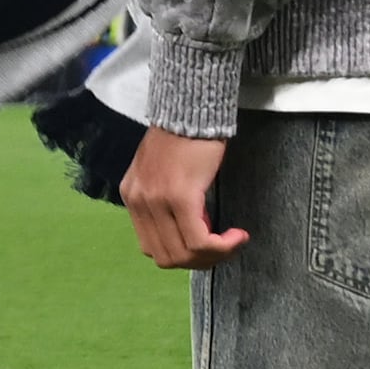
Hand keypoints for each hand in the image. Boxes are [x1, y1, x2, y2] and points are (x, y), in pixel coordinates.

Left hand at [118, 126, 246, 268]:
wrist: (192, 107)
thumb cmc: (184, 136)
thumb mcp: (162, 171)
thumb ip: (164, 202)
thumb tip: (187, 231)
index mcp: (132, 197)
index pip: (152, 248)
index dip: (183, 253)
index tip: (207, 240)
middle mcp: (138, 201)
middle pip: (167, 257)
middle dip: (200, 261)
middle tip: (223, 246)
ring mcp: (156, 201)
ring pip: (184, 254)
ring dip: (213, 255)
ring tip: (232, 239)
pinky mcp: (180, 197)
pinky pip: (199, 240)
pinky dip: (221, 246)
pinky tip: (237, 235)